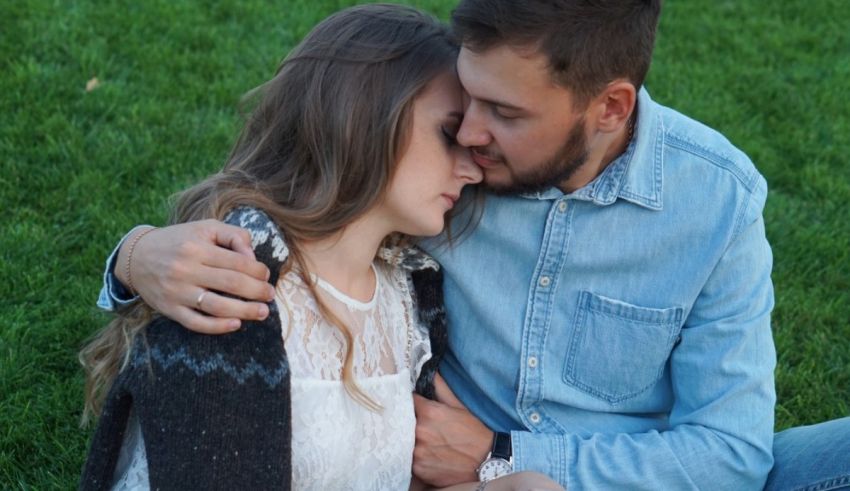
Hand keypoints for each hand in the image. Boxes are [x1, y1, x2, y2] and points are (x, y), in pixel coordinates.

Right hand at [115, 220, 275, 333]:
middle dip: (257, 291)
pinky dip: (217, 327)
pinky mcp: (170, 309)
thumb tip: (253, 256)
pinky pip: (196, 323)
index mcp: (197, 247)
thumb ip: (233, 236)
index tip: (266, 276)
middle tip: (271, 295)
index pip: (237, 262)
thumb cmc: (179, 240)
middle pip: (231, 284)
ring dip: (244, 311)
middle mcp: (186, 270)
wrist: (136, 256)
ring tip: (262, 312)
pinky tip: (235, 324)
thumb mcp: (205, 227)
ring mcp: (177, 292)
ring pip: (217, 306)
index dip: (258, 271)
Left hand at [413, 374, 493, 486]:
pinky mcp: (418, 468)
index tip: (415, 406)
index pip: (408, 402)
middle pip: (404, 422)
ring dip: (412, 440)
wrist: (486, 463)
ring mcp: (418, 451)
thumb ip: (441, 387)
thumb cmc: (475, 433)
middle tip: (426, 426)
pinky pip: (409, 459)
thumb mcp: (460, 406)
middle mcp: (420, 431)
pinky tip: (429, 455)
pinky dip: (417, 456)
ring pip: (405, 441)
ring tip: (429, 442)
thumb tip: (430, 371)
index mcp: (429, 412)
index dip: (412, 403)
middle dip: (411, 422)